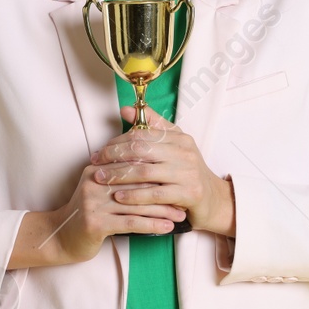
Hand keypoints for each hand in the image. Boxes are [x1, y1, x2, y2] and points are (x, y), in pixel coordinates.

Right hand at [32, 147, 188, 266]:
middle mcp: (95, 182)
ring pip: (137, 204)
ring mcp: (94, 202)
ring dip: (162, 210)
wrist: (61, 237)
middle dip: (164, 191)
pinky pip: (131, 222)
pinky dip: (151, 225)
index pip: (133, 165)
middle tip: (185, 197)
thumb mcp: (101, 188)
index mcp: (97, 168)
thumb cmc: (89, 212)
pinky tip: (166, 228)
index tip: (178, 178)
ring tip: (180, 215)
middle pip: (137, 183)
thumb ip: (121, 177)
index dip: (157, 171)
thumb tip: (153, 167)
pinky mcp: (96, 223)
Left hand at [89, 103, 235, 236]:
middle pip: (140, 151)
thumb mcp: (174, 146)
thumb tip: (126, 108)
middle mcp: (184, 152)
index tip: (100, 151)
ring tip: (100, 179)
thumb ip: (152, 126)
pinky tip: (119, 197)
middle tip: (94, 164)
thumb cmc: (187, 172)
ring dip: (118, 176)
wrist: (213, 199)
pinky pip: (155, 194)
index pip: (141, 134)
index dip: (117, 142)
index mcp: (179, 138)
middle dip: (113, 157)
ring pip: (144, 172)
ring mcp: (187, 173)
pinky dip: (134, 196)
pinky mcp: (188, 193)